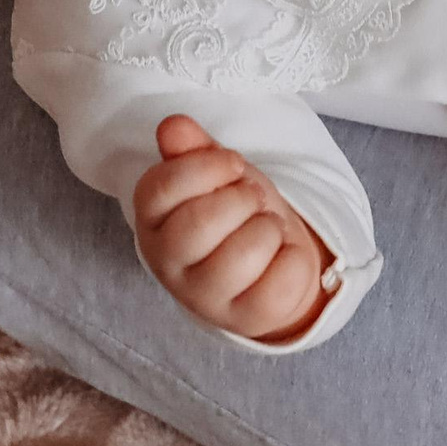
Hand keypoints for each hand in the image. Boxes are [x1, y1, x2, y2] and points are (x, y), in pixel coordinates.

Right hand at [133, 115, 335, 343]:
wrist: (273, 259)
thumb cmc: (237, 210)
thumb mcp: (217, 173)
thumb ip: (193, 149)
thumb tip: (173, 127)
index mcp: (153, 221)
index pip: (158, 190)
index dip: (204, 167)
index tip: (232, 165)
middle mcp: (168, 264)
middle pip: (198, 224)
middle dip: (241, 198)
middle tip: (252, 198)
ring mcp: (204, 298)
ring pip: (243, 255)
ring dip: (268, 227)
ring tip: (265, 228)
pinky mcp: (245, 319)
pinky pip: (280, 282)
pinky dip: (293, 258)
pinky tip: (281, 256)